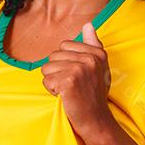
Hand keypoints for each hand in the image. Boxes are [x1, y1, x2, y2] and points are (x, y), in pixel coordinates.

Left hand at [41, 22, 113, 138]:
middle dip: (57, 72)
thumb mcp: (98, 66)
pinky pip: (46, 81)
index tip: (77, 75)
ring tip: (68, 91)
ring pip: (47, 68)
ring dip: (53, 82)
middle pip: (53, 56)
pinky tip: (65, 96)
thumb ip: (93, 44)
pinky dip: (52, 91)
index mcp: (96, 53)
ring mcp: (79, 69)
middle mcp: (89, 59)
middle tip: (72, 85)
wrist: (96, 120)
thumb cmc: (94, 93)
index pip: (64, 45)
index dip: (65, 61)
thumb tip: (88, 24)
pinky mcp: (68, 82)